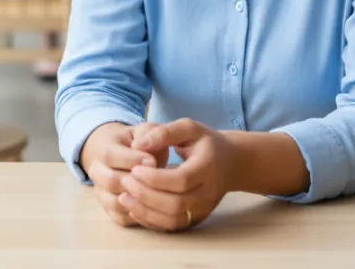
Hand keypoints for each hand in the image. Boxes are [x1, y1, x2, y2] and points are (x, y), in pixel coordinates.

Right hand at [79, 123, 160, 226]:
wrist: (116, 153)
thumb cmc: (135, 142)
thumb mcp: (142, 130)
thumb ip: (148, 133)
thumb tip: (145, 149)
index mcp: (103, 149)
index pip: (112, 156)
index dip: (134, 160)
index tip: (154, 161)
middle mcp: (97, 172)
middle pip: (111, 181)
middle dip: (136, 182)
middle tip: (157, 181)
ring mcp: (101, 192)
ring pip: (115, 202)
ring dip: (137, 200)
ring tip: (157, 195)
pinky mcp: (109, 209)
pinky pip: (121, 218)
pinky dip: (138, 216)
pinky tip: (154, 207)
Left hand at [118, 118, 233, 231]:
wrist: (231, 164)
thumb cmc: (206, 143)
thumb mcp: (189, 128)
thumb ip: (164, 132)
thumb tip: (138, 144)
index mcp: (208, 167)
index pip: (181, 180)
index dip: (155, 178)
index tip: (134, 168)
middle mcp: (208, 193)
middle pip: (176, 203)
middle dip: (145, 194)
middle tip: (125, 181)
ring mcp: (203, 209)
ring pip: (173, 219)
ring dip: (145, 210)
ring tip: (123, 196)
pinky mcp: (196, 219)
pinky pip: (172, 226)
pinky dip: (150, 220)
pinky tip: (134, 208)